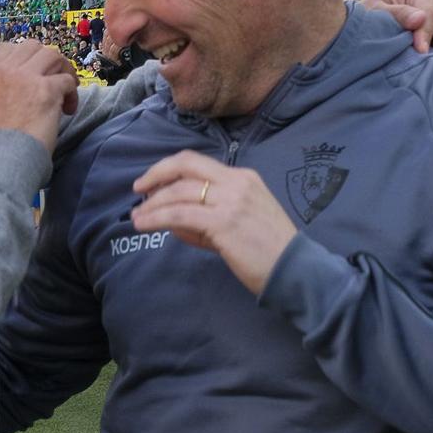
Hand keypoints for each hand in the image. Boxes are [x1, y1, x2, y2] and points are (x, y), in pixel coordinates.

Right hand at [0, 42, 78, 152]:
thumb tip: (9, 92)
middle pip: (32, 47)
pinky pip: (67, 80)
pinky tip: (68, 110)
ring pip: (52, 55)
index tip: (33, 76)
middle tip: (53, 81)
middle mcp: (2, 70)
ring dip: (63, 71)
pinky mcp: (46, 90)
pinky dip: (72, 93)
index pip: (8, 49)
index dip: (25, 60)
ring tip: (66, 91)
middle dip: (46, 61)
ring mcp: (24, 77)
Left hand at [130, 151, 296, 296]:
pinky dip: (157, 217)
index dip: (169, 169)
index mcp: (243, 178)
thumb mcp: (239, 224)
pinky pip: (180, 214)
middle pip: (185, 165)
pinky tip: (143, 224)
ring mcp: (231, 200)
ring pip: (179, 191)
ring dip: (152, 204)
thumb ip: (207, 219)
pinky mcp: (223, 222)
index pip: (198, 162)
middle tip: (138, 189)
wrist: (295, 270)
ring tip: (137, 217)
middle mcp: (236, 182)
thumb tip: (172, 220)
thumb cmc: (269, 251)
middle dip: (156, 174)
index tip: (152, 183)